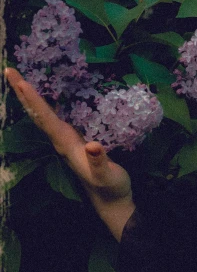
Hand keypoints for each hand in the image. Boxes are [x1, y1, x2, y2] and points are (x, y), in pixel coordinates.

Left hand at [5, 68, 133, 238]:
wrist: (111, 201)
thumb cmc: (110, 187)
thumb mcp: (107, 175)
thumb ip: (99, 161)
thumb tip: (92, 145)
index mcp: (65, 144)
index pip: (46, 118)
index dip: (34, 100)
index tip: (21, 81)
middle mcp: (60, 140)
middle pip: (37, 113)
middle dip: (23, 93)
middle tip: (9, 71)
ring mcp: (65, 141)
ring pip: (43, 115)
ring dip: (31, 98)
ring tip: (20, 79)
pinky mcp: (74, 141)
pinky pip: (54, 118)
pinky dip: (46, 105)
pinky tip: (48, 96)